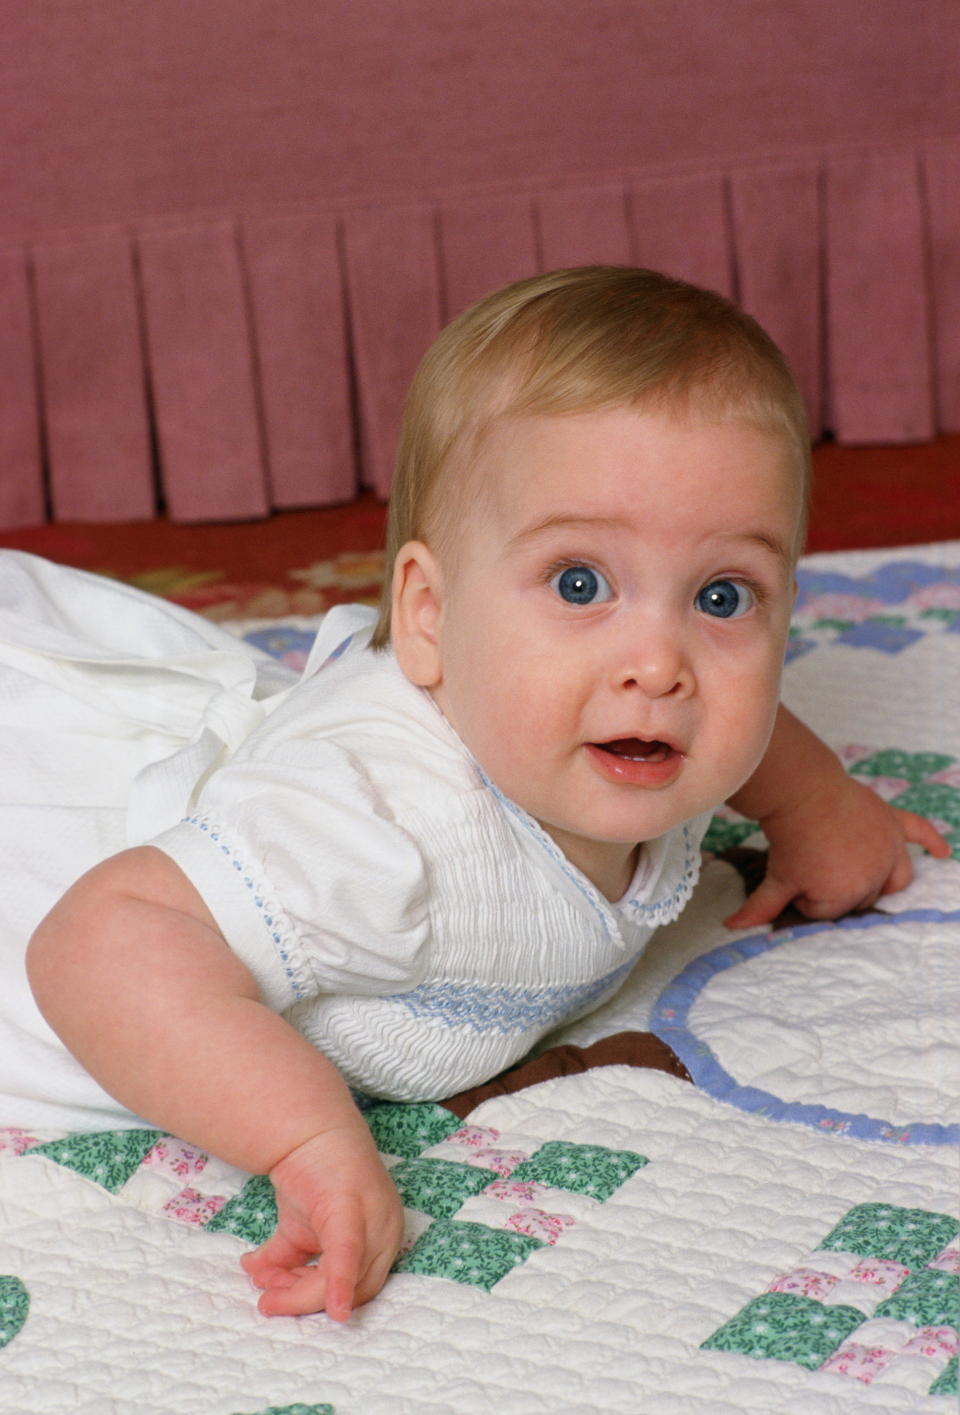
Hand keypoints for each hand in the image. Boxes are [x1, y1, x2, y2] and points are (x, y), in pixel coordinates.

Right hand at [240, 1121, 404, 1320]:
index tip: (284, 1299)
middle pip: (357, 1289)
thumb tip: (256, 1280)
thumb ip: (283, 1258)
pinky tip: (335, 1309)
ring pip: (345, 1276)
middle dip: (306, 1300)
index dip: (322, 1300)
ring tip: (262, 1282)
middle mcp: (387, 1230)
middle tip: (268, 1301)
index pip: (361, 1287)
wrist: (307, 1129)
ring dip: (298, 1288)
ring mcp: (374, 1218)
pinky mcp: (351, 1208)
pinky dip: (340, 1284)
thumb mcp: (299, 1226)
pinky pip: (348, 1255)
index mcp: (382, 1238)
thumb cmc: (311, 1177)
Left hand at [723, 773, 950, 928]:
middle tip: (813, 864)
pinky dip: (932, 841)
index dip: (808, 898)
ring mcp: (889, 848)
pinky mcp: (893, 822)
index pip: (831, 911)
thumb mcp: (776, 878)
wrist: (800, 793)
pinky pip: (920, 833)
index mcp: (848, 894)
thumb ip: (761, 908)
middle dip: (837, 887)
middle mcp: (876, 875)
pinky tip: (942, 852)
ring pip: (894, 878)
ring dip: (877, 880)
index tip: (795, 879)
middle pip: (862, 896)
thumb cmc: (788, 839)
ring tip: (857, 872)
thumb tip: (732, 927)